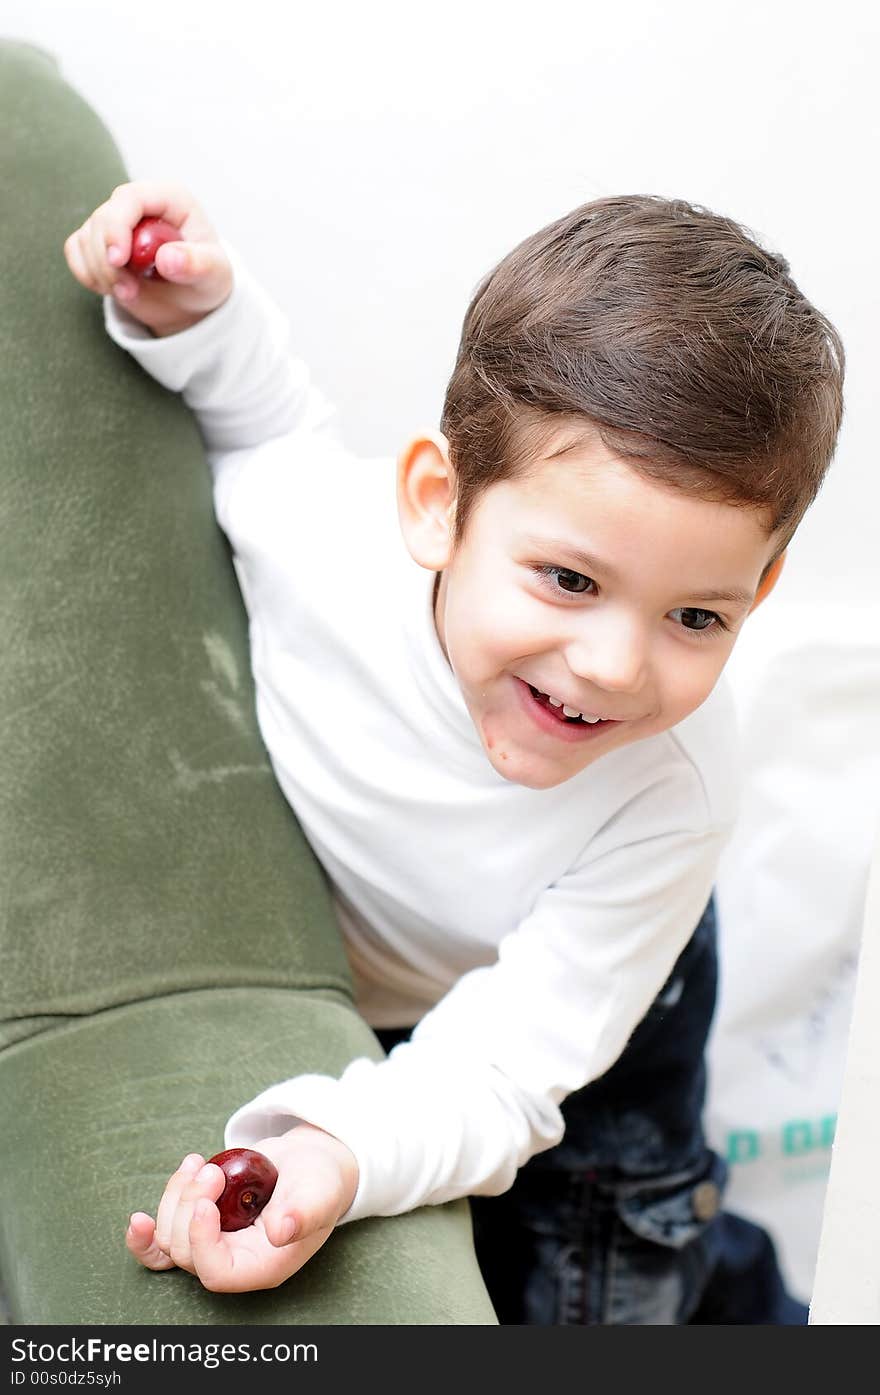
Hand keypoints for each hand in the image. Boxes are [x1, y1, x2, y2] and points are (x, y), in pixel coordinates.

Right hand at [63, 180, 233, 336]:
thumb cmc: (206, 279)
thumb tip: (166, 259)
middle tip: (127, 291)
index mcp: (169, 198)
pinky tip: (111, 289)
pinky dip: (86, 274)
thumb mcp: (214, 274)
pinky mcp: (99, 242)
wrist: (191, 301)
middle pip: (102, 218)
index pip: (129, 198)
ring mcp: (115, 222)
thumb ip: (196, 264)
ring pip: (86, 237)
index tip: (118, 260)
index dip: (117, 226)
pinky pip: (75, 251)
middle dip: (107, 259)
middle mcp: (138, 204)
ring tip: (128, 293)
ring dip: (100, 272)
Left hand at [126, 1124, 358, 1292]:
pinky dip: (145, 1236)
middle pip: (186, 1252)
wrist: (308, 1165)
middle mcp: (234, 1262)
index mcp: (263, 1267)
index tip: (206, 1202)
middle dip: (189, 1206)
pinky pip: (160, 1247)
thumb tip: (280, 1232)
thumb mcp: (319, 1193)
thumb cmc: (318, 1182)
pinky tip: (137, 1221)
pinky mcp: (200, 1229)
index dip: (201, 1242)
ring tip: (198, 1163)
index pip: (216, 1272)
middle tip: (212, 1169)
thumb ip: (303, 1214)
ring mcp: (213, 1246)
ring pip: (169, 1239)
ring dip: (174, 1198)